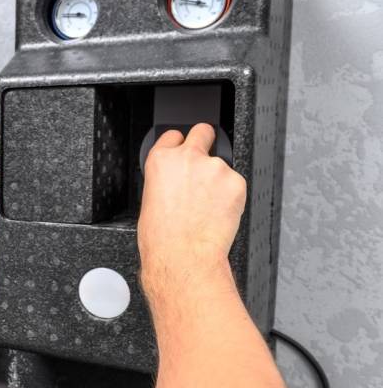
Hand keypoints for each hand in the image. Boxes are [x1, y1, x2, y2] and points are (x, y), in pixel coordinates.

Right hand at [138, 124, 245, 293]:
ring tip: (208, 208)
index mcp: (161, 160)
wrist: (183, 256)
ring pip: (222, 166)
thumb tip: (175, 182)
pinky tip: (218, 213)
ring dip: (218, 182)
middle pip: (203, 131)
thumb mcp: (150, 199)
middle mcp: (188, 157)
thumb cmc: (161, 237)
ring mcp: (215, 168)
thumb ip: (165, 179)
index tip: (183, 152)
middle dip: (205, 142)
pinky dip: (231, 197)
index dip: (180, 145)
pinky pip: (235, 185)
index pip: (174, 135)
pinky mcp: (236, 182)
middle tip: (205, 165)